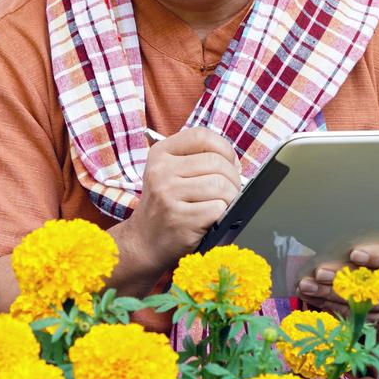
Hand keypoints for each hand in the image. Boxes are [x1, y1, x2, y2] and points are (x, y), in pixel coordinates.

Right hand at [116, 127, 240, 274]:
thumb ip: (197, 159)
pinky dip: (222, 215)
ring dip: (230, 198)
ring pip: (220, 186)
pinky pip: (218, 209)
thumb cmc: (165, 205)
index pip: (202, 136)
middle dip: (233, 178)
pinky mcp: (180, 219)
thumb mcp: (169, 173)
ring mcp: (168, 196)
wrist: (143, 242)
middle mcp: (161, 172)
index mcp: (160, 153)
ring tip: (221, 205)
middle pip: (216, 163)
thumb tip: (235, 163)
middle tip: (229, 191)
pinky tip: (211, 220)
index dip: (224, 148)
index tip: (229, 163)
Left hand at [296, 236, 378, 324]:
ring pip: (363, 302)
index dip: (375, 256)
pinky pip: (357, 316)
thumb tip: (326, 236)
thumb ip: (359, 237)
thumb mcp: (373, 235)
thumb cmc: (375, 244)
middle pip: (375, 283)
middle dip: (344, 278)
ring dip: (332, 295)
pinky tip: (314, 298)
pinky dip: (332, 307)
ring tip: (308, 287)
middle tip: (319, 273)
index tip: (354, 254)